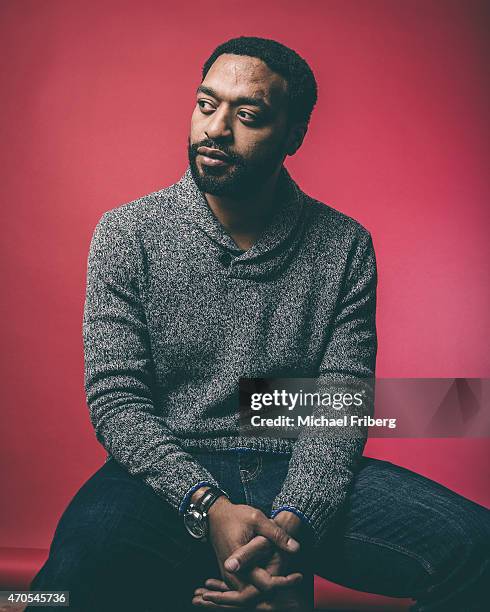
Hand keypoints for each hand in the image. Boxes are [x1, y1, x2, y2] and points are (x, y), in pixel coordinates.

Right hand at [192, 511, 310, 608]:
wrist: (216, 516)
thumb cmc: (235, 516)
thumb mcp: (257, 519)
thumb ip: (276, 534)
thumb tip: (295, 548)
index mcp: (239, 560)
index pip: (265, 584)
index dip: (284, 582)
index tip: (298, 576)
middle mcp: (232, 574)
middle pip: (258, 595)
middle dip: (277, 589)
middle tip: (295, 579)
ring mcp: (229, 577)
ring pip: (251, 595)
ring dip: (269, 589)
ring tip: (287, 578)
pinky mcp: (229, 576)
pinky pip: (245, 589)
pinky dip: (260, 587)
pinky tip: (273, 576)